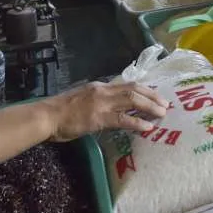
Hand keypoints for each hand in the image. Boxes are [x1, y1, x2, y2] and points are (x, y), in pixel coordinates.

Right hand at [44, 81, 168, 140]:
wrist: (47, 116)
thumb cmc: (61, 111)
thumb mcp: (82, 99)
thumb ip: (97, 100)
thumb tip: (111, 106)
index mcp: (100, 86)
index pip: (127, 84)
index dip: (144, 90)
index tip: (156, 95)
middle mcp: (103, 90)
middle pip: (134, 89)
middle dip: (152, 96)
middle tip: (165, 105)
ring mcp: (101, 103)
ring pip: (132, 101)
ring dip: (150, 107)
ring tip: (162, 114)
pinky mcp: (99, 118)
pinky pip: (123, 119)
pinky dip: (137, 122)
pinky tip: (147, 128)